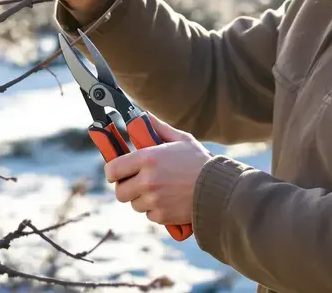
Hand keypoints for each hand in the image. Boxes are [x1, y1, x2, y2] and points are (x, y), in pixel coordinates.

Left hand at [105, 112, 212, 226]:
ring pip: (134, 204)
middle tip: (136, 183)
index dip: (112, 172)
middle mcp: (147, 180)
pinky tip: (168, 201)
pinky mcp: (162, 216)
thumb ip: (158, 128)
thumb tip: (142, 116)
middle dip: (126, 188)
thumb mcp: (181, 139)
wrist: (219, 188)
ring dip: (141, 199)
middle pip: (120, 191)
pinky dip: (155, 210)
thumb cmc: (200, 161)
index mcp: (147, 159)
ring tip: (157, 191)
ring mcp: (154, 200)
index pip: (113, 169)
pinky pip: (149, 215)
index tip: (116, 172)